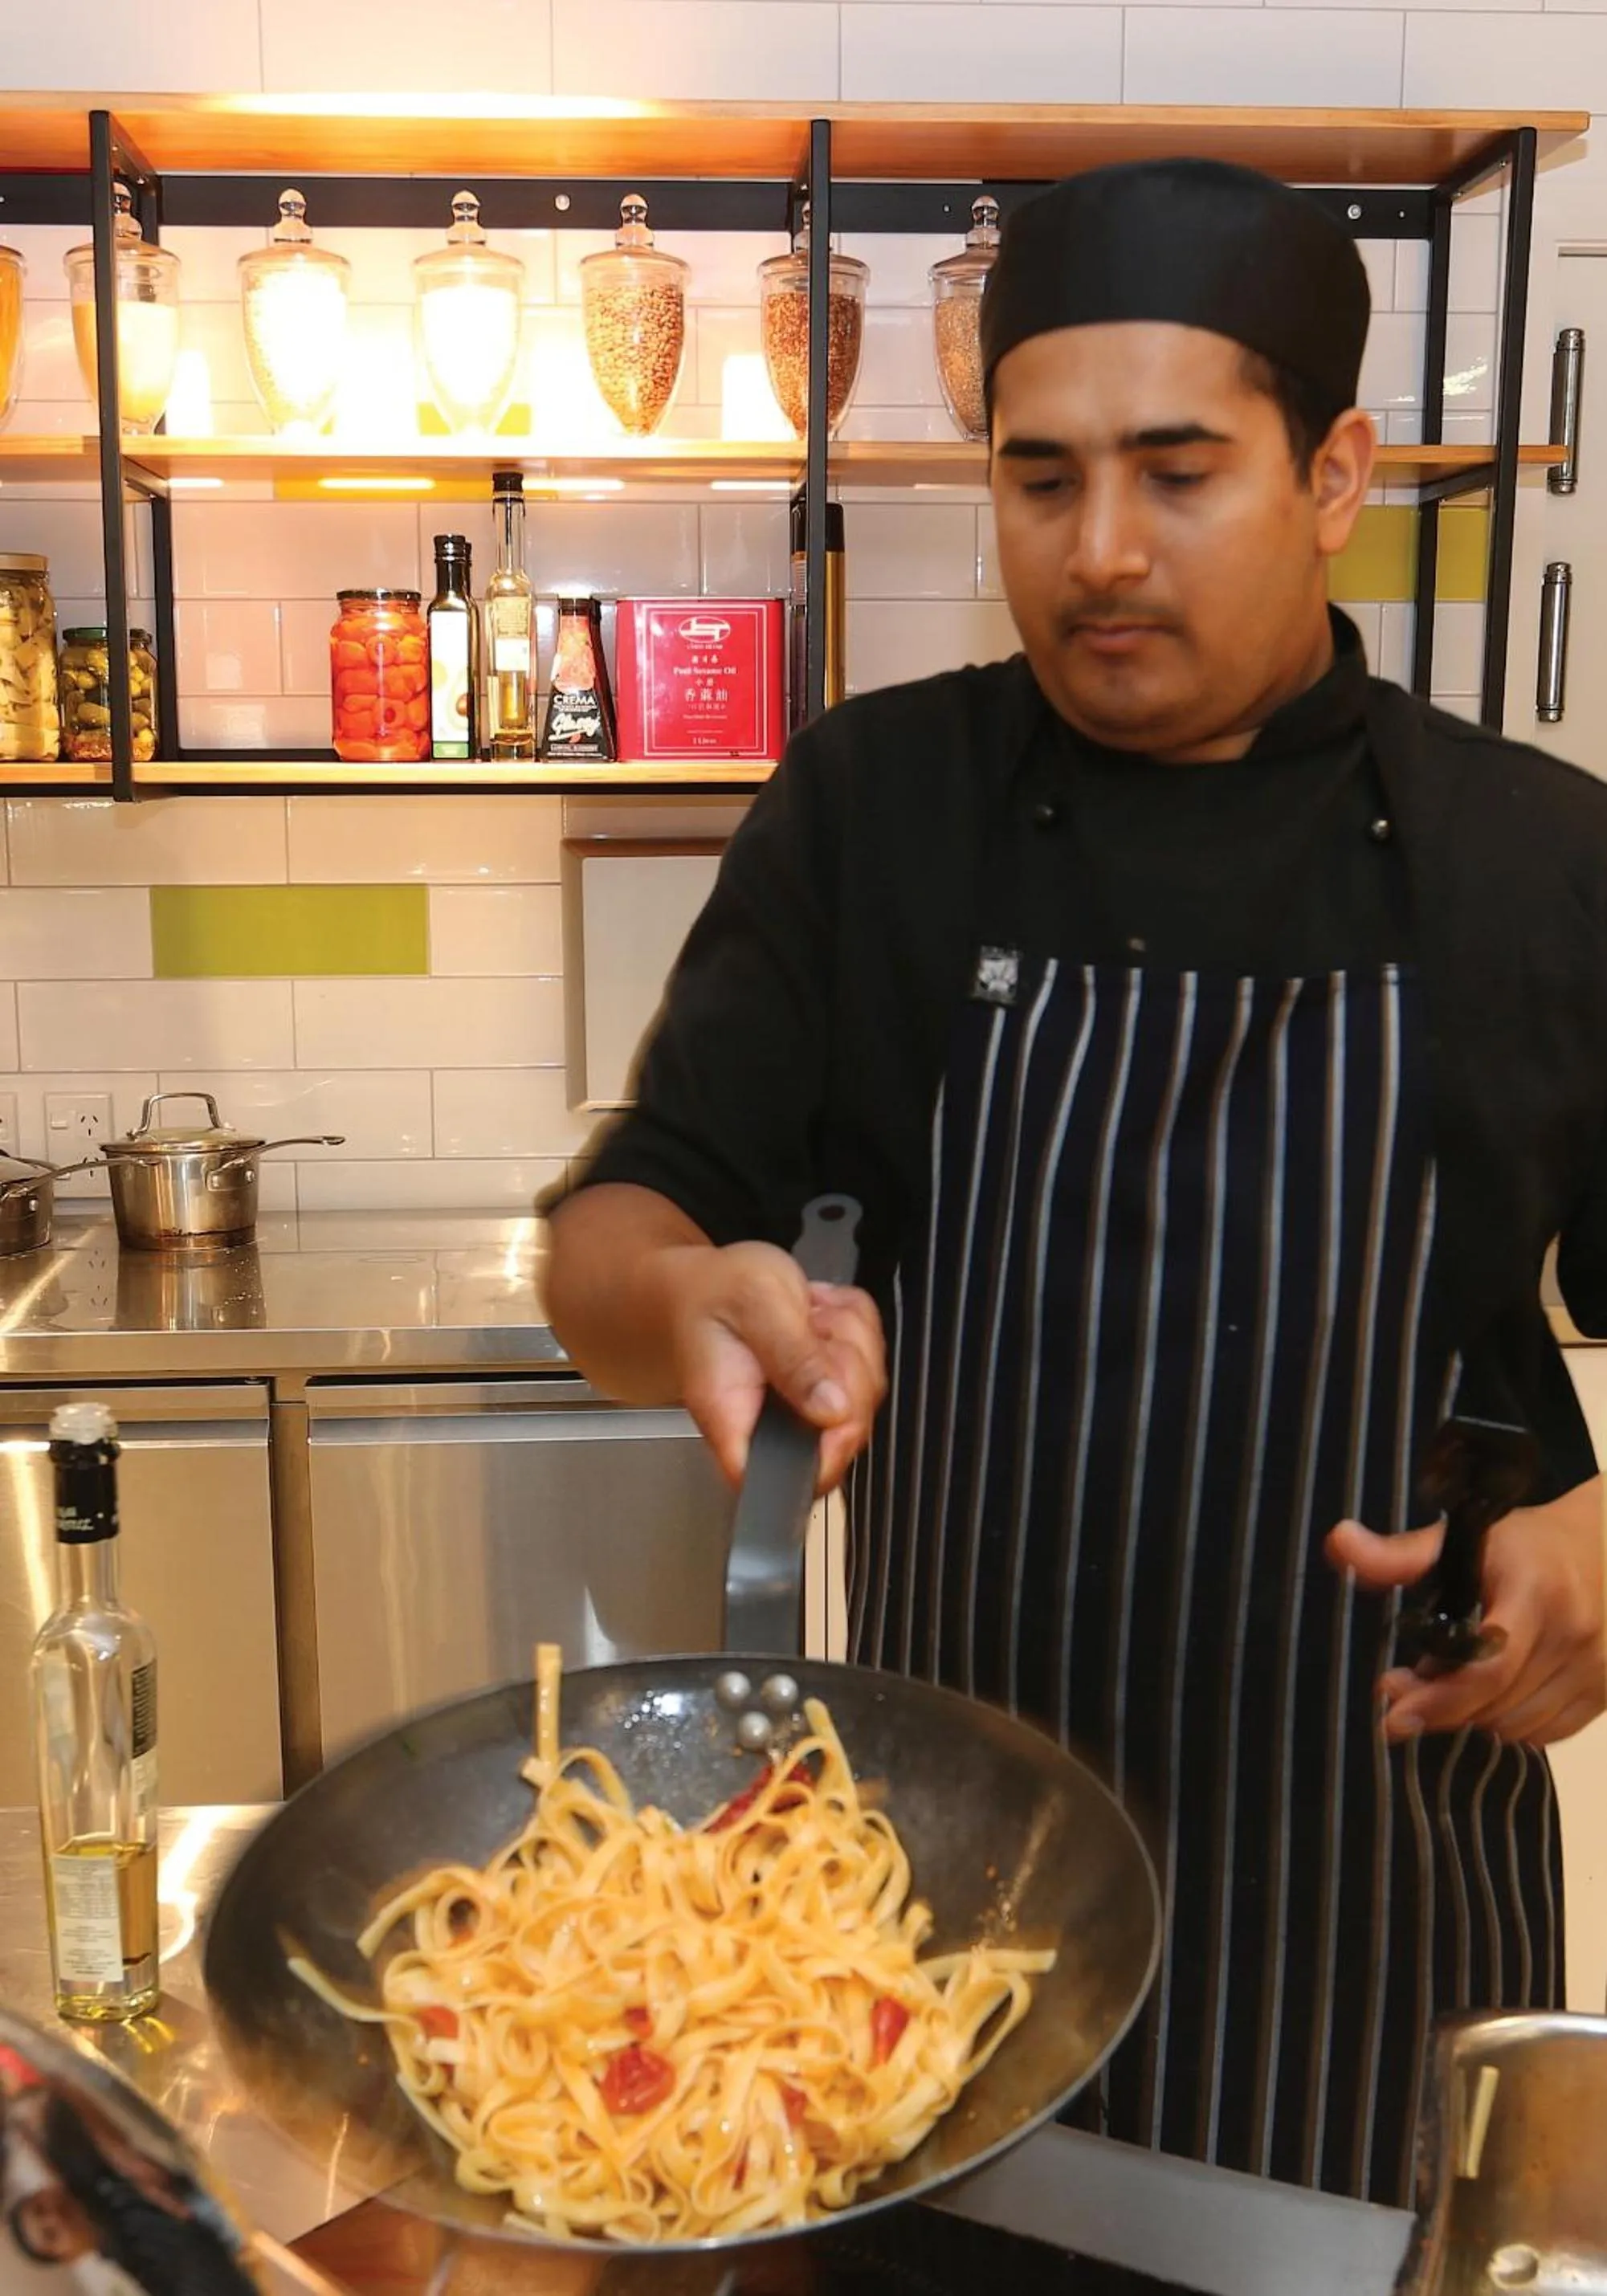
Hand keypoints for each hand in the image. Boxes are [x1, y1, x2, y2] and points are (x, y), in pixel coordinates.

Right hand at [664, 1241, 886, 1491]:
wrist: (707, 1283)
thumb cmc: (714, 1293)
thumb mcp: (754, 1304)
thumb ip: (792, 1356)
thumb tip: (832, 1409)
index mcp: (735, 1421)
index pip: (786, 1482)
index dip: (828, 1453)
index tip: (834, 1401)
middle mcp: (772, 1429)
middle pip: (843, 1434)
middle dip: (846, 1369)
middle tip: (811, 1327)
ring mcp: (807, 1413)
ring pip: (866, 1393)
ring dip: (850, 1340)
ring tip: (807, 1316)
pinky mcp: (830, 1391)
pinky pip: (873, 1364)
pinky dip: (855, 1329)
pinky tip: (817, 1316)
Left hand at [1326, 1476, 1605, 1746]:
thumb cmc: (1529, 1544)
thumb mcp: (1468, 1537)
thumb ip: (1401, 1553)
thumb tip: (1337, 1542)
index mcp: (1539, 1593)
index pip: (1488, 1668)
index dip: (1437, 1698)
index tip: (1389, 1707)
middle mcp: (1575, 1636)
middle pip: (1497, 1704)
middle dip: (1443, 1704)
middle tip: (1409, 1682)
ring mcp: (1598, 1670)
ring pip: (1519, 1727)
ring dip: (1476, 1715)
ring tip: (1453, 1680)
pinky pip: (1548, 1733)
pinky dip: (1510, 1722)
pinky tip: (1492, 1693)